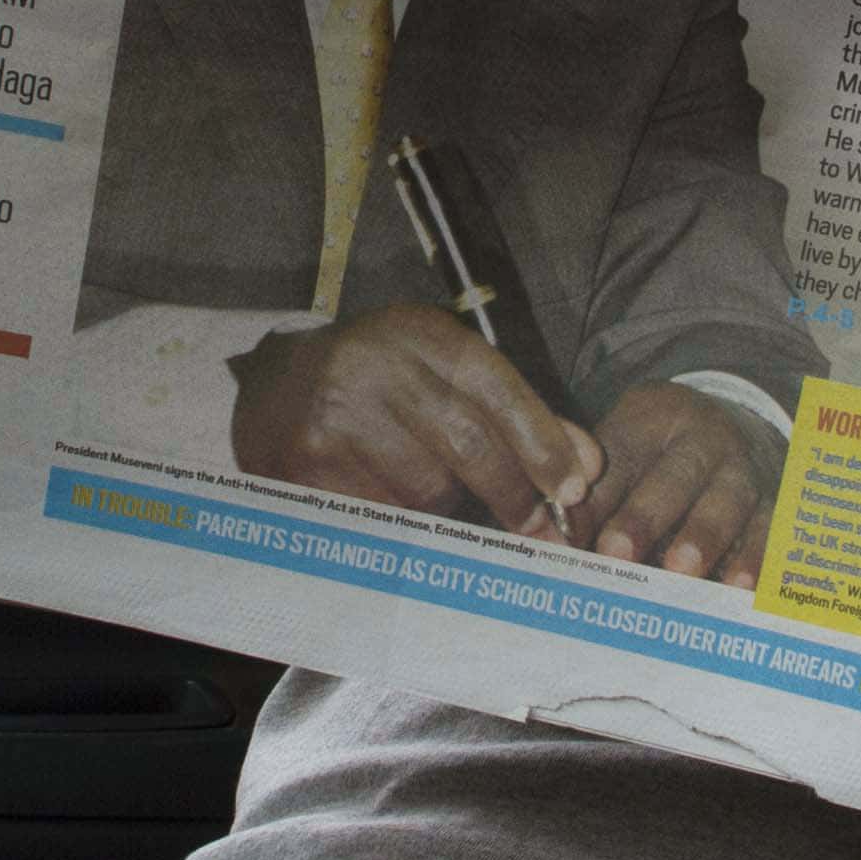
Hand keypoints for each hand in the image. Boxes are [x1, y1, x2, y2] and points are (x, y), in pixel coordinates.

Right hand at [231, 306, 601, 535]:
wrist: (275, 386)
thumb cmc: (381, 382)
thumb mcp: (444, 372)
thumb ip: (515, 413)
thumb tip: (585, 467)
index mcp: (417, 334)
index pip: (496, 388)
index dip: (542, 443)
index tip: (574, 489)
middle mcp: (373, 367)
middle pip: (467, 445)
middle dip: (512, 493)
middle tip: (534, 525)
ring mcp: (334, 418)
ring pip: (428, 491)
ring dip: (449, 508)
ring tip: (433, 492)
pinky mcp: (305, 467)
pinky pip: (384, 518)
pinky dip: (404, 525)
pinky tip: (396, 506)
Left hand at [576, 383, 777, 585]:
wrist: (741, 427)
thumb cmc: (663, 455)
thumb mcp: (626, 453)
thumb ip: (589, 498)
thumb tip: (545, 546)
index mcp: (654, 422)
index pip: (621, 459)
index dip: (597, 499)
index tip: (572, 536)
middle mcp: (704, 441)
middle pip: (675, 476)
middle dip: (645, 515)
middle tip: (617, 552)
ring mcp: (744, 472)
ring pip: (727, 502)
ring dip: (704, 538)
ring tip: (682, 573)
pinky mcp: (777, 504)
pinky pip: (773, 531)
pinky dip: (759, 559)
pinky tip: (743, 588)